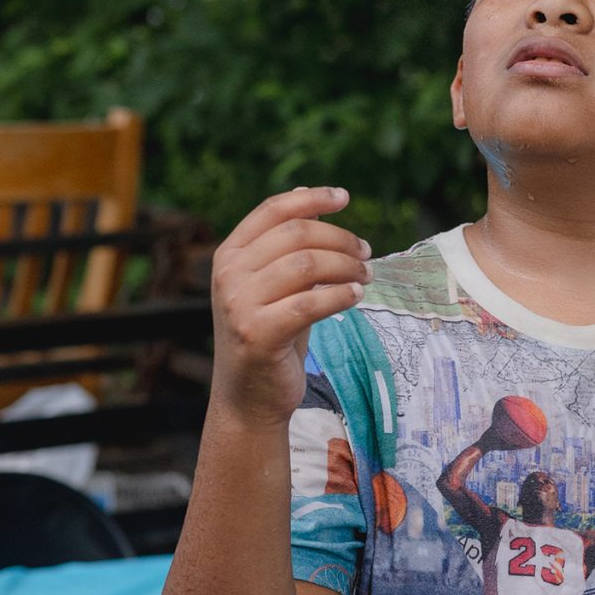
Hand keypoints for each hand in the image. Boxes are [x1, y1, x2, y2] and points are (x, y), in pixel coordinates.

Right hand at [210, 186, 370, 425]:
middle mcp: (228, 275)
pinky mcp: (258, 335)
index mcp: (229, 255)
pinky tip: (356, 295)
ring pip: (307, 264)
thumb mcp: (275, 284)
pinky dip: (340, 295)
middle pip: (296, 234)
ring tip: (366, 277)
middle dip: (340, 239)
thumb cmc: (270, 335)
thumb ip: (289, 246)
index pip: (272, 210)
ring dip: (346, 266)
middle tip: (366, 254)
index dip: (312, 199)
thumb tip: (311, 196)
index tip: (344, 197)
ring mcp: (239, 305)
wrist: (248, 398)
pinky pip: (310, 303)